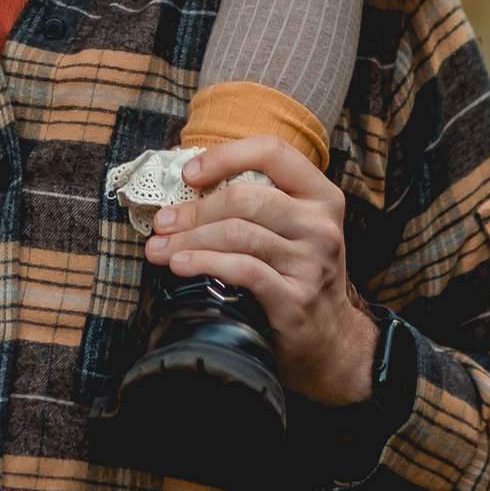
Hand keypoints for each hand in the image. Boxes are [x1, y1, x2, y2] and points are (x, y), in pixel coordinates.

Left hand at [145, 136, 379, 405]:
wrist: (330, 339)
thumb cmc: (297, 272)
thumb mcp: (291, 228)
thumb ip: (255, 200)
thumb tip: (185, 180)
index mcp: (320, 195)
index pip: (273, 151)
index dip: (225, 156)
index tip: (188, 174)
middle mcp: (321, 224)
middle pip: (244, 198)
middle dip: (194, 210)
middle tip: (162, 223)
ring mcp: (312, 262)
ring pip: (237, 233)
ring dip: (189, 239)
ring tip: (160, 248)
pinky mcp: (295, 298)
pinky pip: (242, 270)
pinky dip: (205, 263)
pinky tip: (182, 265)